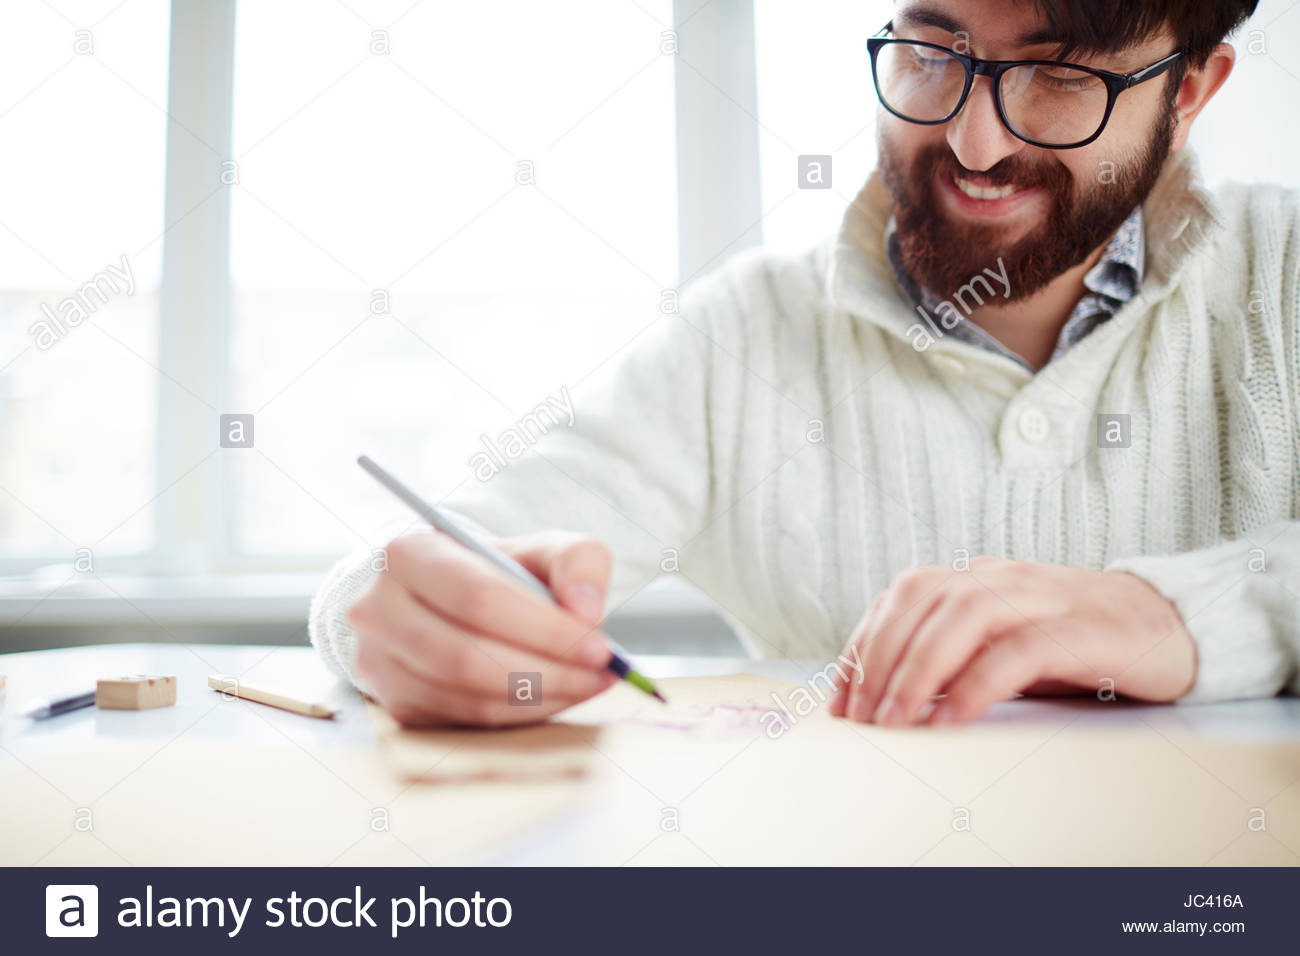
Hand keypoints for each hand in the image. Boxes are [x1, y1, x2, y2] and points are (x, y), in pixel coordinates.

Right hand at [346, 529, 617, 726]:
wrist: (442, 601)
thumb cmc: (496, 573)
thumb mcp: (539, 549)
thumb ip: (577, 561)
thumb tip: (586, 611)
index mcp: (409, 555)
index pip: (477, 596)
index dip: (542, 627)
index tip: (597, 645)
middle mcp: (380, 609)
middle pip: (467, 655)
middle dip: (546, 670)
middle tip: (599, 674)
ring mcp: (380, 663)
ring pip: (466, 695)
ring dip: (538, 699)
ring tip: (587, 685)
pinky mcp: (397, 706)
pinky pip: (465, 720)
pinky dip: (519, 715)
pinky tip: (557, 698)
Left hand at [828, 558, 1196, 725]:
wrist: (1173, 626)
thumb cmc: (1077, 642)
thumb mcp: (1003, 643)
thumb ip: (952, 656)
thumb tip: (887, 700)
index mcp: (978, 576)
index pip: (902, 595)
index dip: (864, 643)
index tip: (839, 698)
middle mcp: (1004, 577)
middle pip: (920, 598)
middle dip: (879, 658)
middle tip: (860, 717)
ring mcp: (1045, 597)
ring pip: (963, 614)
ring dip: (918, 670)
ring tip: (895, 720)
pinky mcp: (1085, 629)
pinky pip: (1020, 650)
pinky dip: (977, 685)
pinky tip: (952, 721)